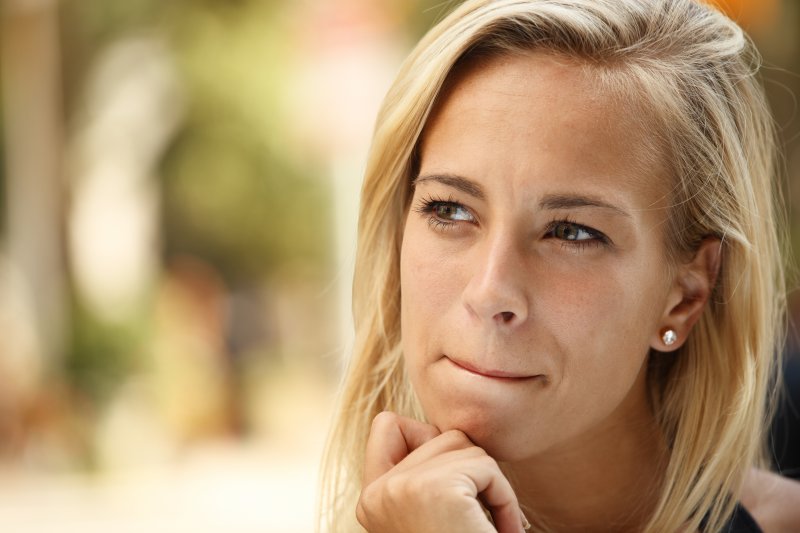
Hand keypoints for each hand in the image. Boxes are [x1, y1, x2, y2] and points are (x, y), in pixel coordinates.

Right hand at [356, 411, 527, 532]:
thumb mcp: (429, 513)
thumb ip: (426, 477)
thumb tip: (453, 433)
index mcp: (372, 499)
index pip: (387, 425)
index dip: (425, 436)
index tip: (452, 486)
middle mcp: (379, 492)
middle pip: (441, 435)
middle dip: (472, 468)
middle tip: (480, 512)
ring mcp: (403, 488)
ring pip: (465, 445)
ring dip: (491, 482)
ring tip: (489, 525)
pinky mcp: (436, 491)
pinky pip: (486, 467)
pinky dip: (506, 498)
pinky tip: (503, 531)